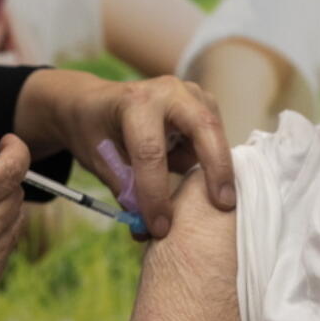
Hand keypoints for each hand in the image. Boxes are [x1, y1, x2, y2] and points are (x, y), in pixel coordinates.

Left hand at [14, 69, 233, 238]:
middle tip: (225, 204)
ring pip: (214, 132)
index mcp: (135, 103)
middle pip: (203, 127)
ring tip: (204, 194)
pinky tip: (201, 177)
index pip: (150, 152)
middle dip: (216, 167)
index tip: (160, 228)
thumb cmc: (96, 132)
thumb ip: (127, 191)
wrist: (94, 102)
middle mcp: (168, 91)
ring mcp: (190, 93)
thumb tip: (148, 229)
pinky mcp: (203, 103)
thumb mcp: (101, 162)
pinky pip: (215, 135)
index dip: (155, 194)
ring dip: (212, 166)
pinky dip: (210, 159)